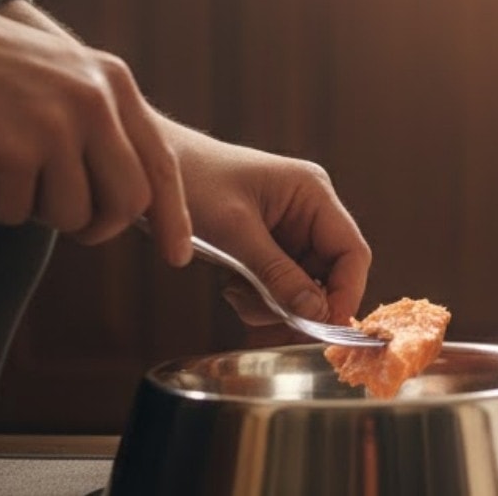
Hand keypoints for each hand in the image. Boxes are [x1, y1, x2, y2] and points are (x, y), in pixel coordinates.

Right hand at [0, 0, 192, 263]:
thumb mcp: (60, 73)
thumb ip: (100, 122)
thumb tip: (133, 195)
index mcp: (113, 82)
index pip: (161, 162)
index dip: (172, 215)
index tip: (177, 255)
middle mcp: (95, 102)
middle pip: (129, 202)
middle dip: (99, 225)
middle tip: (69, 222)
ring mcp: (55, 127)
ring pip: (71, 215)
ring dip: (34, 207)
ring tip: (3, 164)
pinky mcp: (11, 154)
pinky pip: (15, 213)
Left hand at [162, 120, 371, 325]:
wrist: (145, 167)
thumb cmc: (191, 182)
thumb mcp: (235, 232)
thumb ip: (278, 274)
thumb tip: (317, 314)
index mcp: (313, 194)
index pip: (352, 253)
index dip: (344, 295)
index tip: (322, 330)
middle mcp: (309, 211)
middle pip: (329, 275)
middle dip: (299, 303)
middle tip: (262, 314)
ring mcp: (290, 229)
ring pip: (304, 287)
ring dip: (274, 303)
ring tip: (236, 293)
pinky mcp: (269, 245)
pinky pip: (281, 285)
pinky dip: (261, 298)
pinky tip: (233, 288)